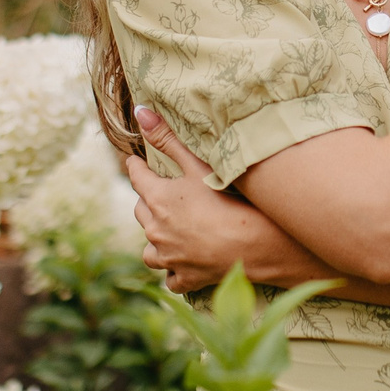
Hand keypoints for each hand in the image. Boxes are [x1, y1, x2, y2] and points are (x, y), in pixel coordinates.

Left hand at [125, 108, 318, 293]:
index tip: (136, 162)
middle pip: (141, 211)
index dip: (136, 167)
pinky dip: (173, 270)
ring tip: (168, 233)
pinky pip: (170, 277)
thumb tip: (140, 112)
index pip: (136, 177)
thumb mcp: (198, 165)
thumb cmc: (228, 200)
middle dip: (148, 202)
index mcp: (157, 200)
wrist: (254, 245)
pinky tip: (183, 264)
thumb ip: (168, 139)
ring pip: (149, 250)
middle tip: (161, 195)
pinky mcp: (185, 278)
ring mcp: (169, 257)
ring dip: (156, 240)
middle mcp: (156, 230)